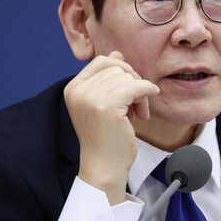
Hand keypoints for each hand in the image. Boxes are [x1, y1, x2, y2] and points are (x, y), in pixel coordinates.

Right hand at [63, 50, 159, 203]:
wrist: (104, 167)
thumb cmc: (107, 136)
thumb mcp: (104, 102)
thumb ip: (108, 78)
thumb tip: (116, 53)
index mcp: (73, 88)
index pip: (102, 61)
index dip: (122, 71)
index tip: (130, 90)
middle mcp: (78, 90)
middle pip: (117, 67)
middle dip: (132, 82)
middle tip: (137, 105)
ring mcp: (90, 97)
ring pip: (128, 77)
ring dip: (139, 93)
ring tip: (137, 114)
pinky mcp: (107, 106)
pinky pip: (137, 86)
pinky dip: (147, 94)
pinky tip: (145, 110)